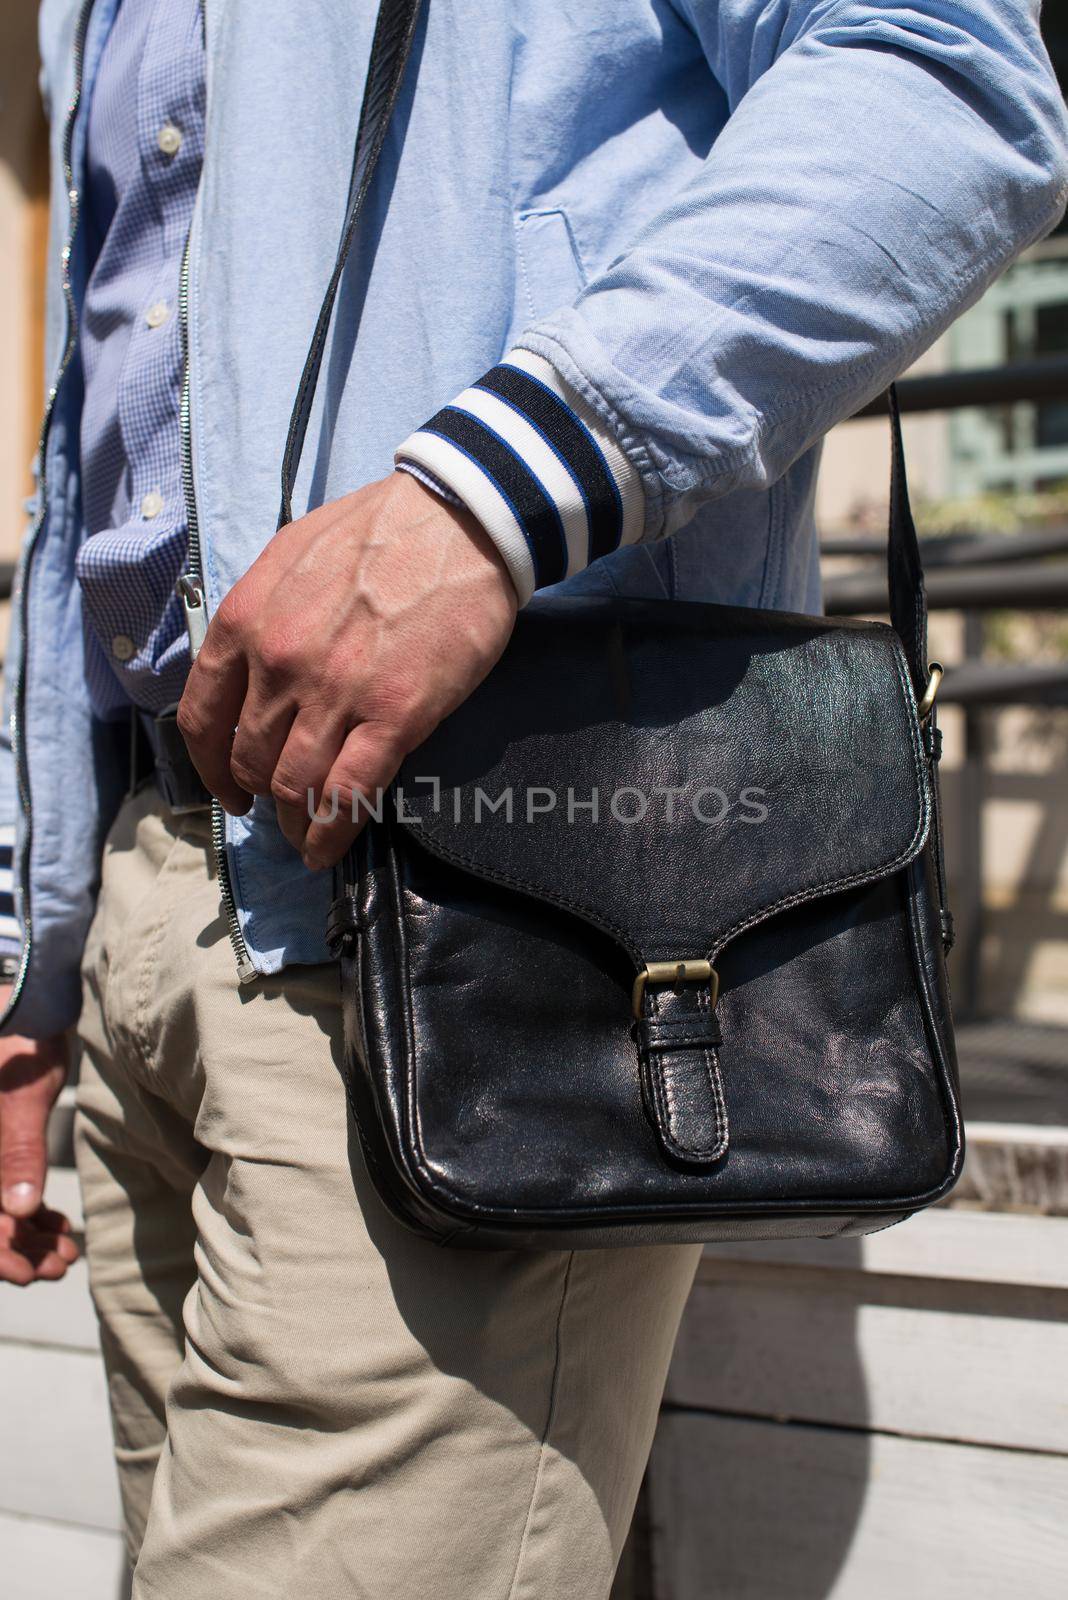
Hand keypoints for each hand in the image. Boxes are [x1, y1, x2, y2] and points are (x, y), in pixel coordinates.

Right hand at [0, 1021, 77, 1286]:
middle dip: (17, 1250)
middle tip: (59, 1266)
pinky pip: (7, 1191)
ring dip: (27, 1236)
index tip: (28, 1273)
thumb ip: (18, 1153)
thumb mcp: (22, 1100)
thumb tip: (20, 1209)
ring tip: (66, 1253)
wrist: (27, 1007)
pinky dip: (30, 1213)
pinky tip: (59, 1227)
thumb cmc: (19, 1045)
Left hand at [178, 472, 516, 868]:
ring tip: (301, 832)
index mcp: (247, 623)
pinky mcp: (394, 717)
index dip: (209, 765)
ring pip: (293, 785)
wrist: (460, 522)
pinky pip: (349, 794)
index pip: (202, 717)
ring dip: (292, 820)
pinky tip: (325, 850)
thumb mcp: (291, 556)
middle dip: (257, 795)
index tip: (226, 785)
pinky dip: (331, 833)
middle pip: (249, 760)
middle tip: (274, 808)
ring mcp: (336, 695)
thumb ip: (261, 614)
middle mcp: (279, 665)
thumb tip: (250, 667)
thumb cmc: (380, 531)